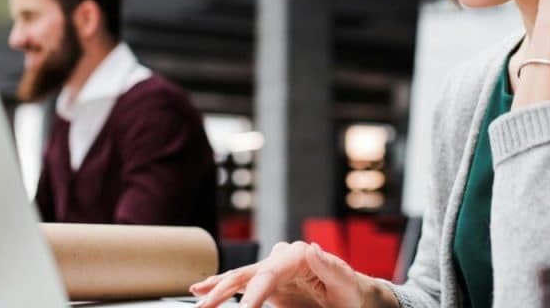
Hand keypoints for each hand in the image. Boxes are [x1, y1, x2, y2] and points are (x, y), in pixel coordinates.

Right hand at [189, 241, 372, 307]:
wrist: (352, 296)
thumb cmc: (351, 290)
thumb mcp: (345, 281)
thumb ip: (329, 266)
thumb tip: (312, 248)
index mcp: (298, 255)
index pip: (269, 273)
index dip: (253, 294)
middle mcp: (281, 258)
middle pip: (247, 274)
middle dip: (223, 290)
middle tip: (205, 307)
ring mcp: (272, 270)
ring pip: (239, 279)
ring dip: (216, 289)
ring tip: (197, 299)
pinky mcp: (268, 284)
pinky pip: (241, 285)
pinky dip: (221, 288)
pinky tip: (202, 291)